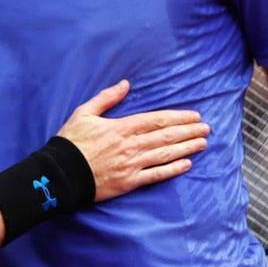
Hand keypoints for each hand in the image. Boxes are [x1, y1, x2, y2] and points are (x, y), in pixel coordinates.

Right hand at [57, 80, 208, 201]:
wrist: (60, 173)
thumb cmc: (71, 142)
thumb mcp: (84, 113)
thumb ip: (106, 98)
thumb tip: (126, 84)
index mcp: (121, 127)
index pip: (157, 120)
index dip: (178, 118)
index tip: (194, 116)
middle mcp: (130, 146)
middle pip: (166, 137)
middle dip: (189, 131)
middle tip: (207, 128)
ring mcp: (131, 165)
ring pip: (165, 155)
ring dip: (187, 148)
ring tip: (202, 143)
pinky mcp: (129, 182)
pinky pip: (156, 175)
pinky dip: (173, 170)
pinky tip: (187, 164)